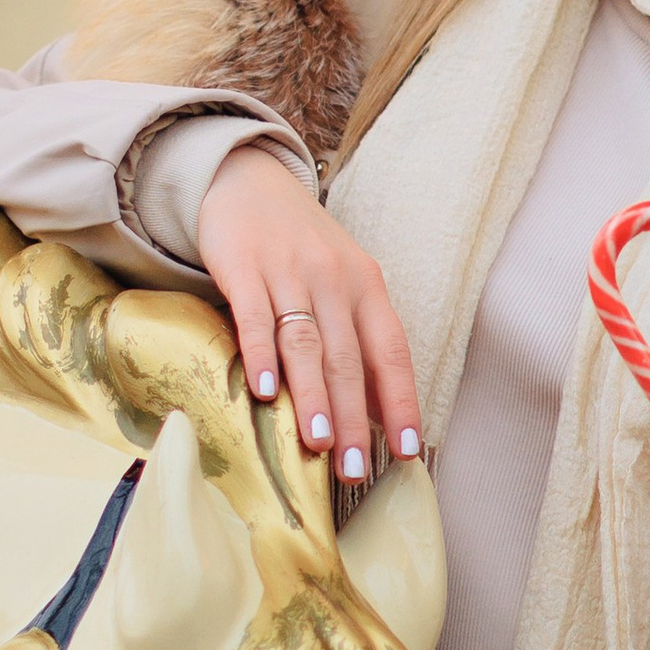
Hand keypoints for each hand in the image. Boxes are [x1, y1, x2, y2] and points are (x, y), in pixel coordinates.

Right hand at [194, 143, 422, 482]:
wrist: (249, 181)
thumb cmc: (301, 246)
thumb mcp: (342, 283)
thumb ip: (358, 340)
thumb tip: (378, 412)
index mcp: (366, 285)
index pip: (391, 351)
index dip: (400, 401)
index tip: (406, 451)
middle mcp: (333, 278)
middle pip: (347, 357)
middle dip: (352, 418)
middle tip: (353, 469)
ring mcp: (288, 271)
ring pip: (306, 342)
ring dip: (313, 396)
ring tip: (317, 444)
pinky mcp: (243, 267)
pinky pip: (255, 316)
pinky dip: (262, 354)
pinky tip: (264, 391)